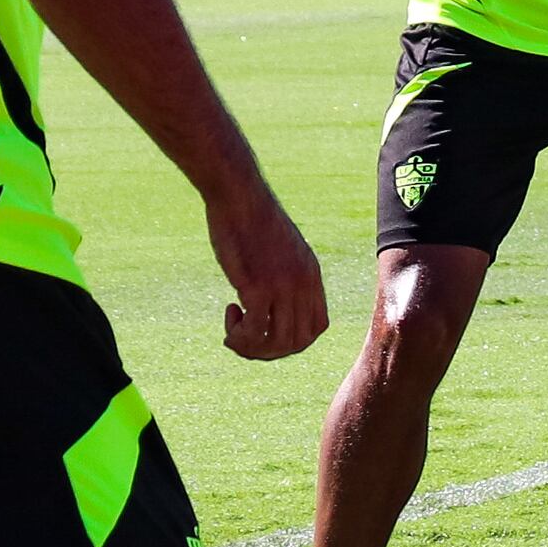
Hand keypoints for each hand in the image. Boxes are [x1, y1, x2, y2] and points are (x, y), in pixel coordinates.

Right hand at [210, 183, 329, 360]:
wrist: (239, 196)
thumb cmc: (251, 218)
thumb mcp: (281, 247)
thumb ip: (285, 273)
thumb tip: (274, 298)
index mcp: (311, 276)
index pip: (318, 326)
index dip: (294, 340)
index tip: (268, 331)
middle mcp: (302, 285)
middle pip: (298, 341)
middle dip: (270, 350)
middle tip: (245, 338)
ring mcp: (281, 287)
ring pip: (276, 343)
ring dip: (252, 346)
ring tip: (233, 331)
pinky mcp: (256, 287)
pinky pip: (254, 332)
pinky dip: (239, 336)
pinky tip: (229, 314)